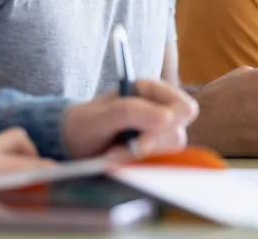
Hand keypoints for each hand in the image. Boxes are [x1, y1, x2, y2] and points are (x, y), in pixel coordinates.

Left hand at [61, 79, 198, 159]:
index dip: (171, 124)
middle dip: (151, 145)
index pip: (184, 108)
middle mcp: (160, 110)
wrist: (73, 143)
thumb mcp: (102, 116)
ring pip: (169, 151)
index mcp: (151, 91)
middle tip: (124, 148)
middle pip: (178, 133)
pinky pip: (158, 164)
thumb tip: (167, 118)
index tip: (143, 140)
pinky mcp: (152, 152)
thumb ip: (132, 112)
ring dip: (141, 156)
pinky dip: (138, 166)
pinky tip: (119, 160)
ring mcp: (158, 132)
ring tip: (114, 153)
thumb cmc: (86, 123)